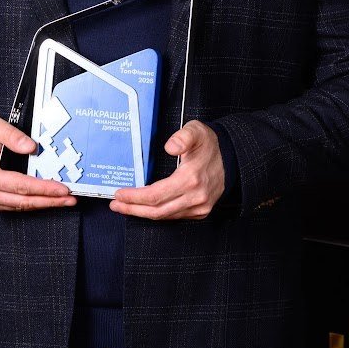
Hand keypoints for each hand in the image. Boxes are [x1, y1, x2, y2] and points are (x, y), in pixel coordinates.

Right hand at [0, 114, 76, 212]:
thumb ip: (11, 134)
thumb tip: (32, 147)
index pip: (21, 186)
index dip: (44, 188)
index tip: (62, 189)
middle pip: (24, 201)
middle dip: (49, 200)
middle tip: (70, 199)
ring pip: (20, 207)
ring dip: (43, 204)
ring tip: (63, 200)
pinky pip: (13, 206)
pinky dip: (31, 203)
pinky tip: (45, 199)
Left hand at [109, 119, 224, 219]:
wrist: (232, 157)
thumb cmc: (210, 144)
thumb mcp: (196, 131)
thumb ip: (183, 136)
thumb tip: (170, 147)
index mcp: (191, 179)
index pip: (156, 195)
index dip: (135, 197)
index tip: (119, 193)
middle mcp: (196, 197)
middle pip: (157, 211)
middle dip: (133, 209)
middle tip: (115, 205)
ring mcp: (199, 207)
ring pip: (165, 216)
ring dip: (143, 213)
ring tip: (125, 207)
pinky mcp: (201, 211)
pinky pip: (174, 216)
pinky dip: (158, 213)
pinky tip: (145, 208)